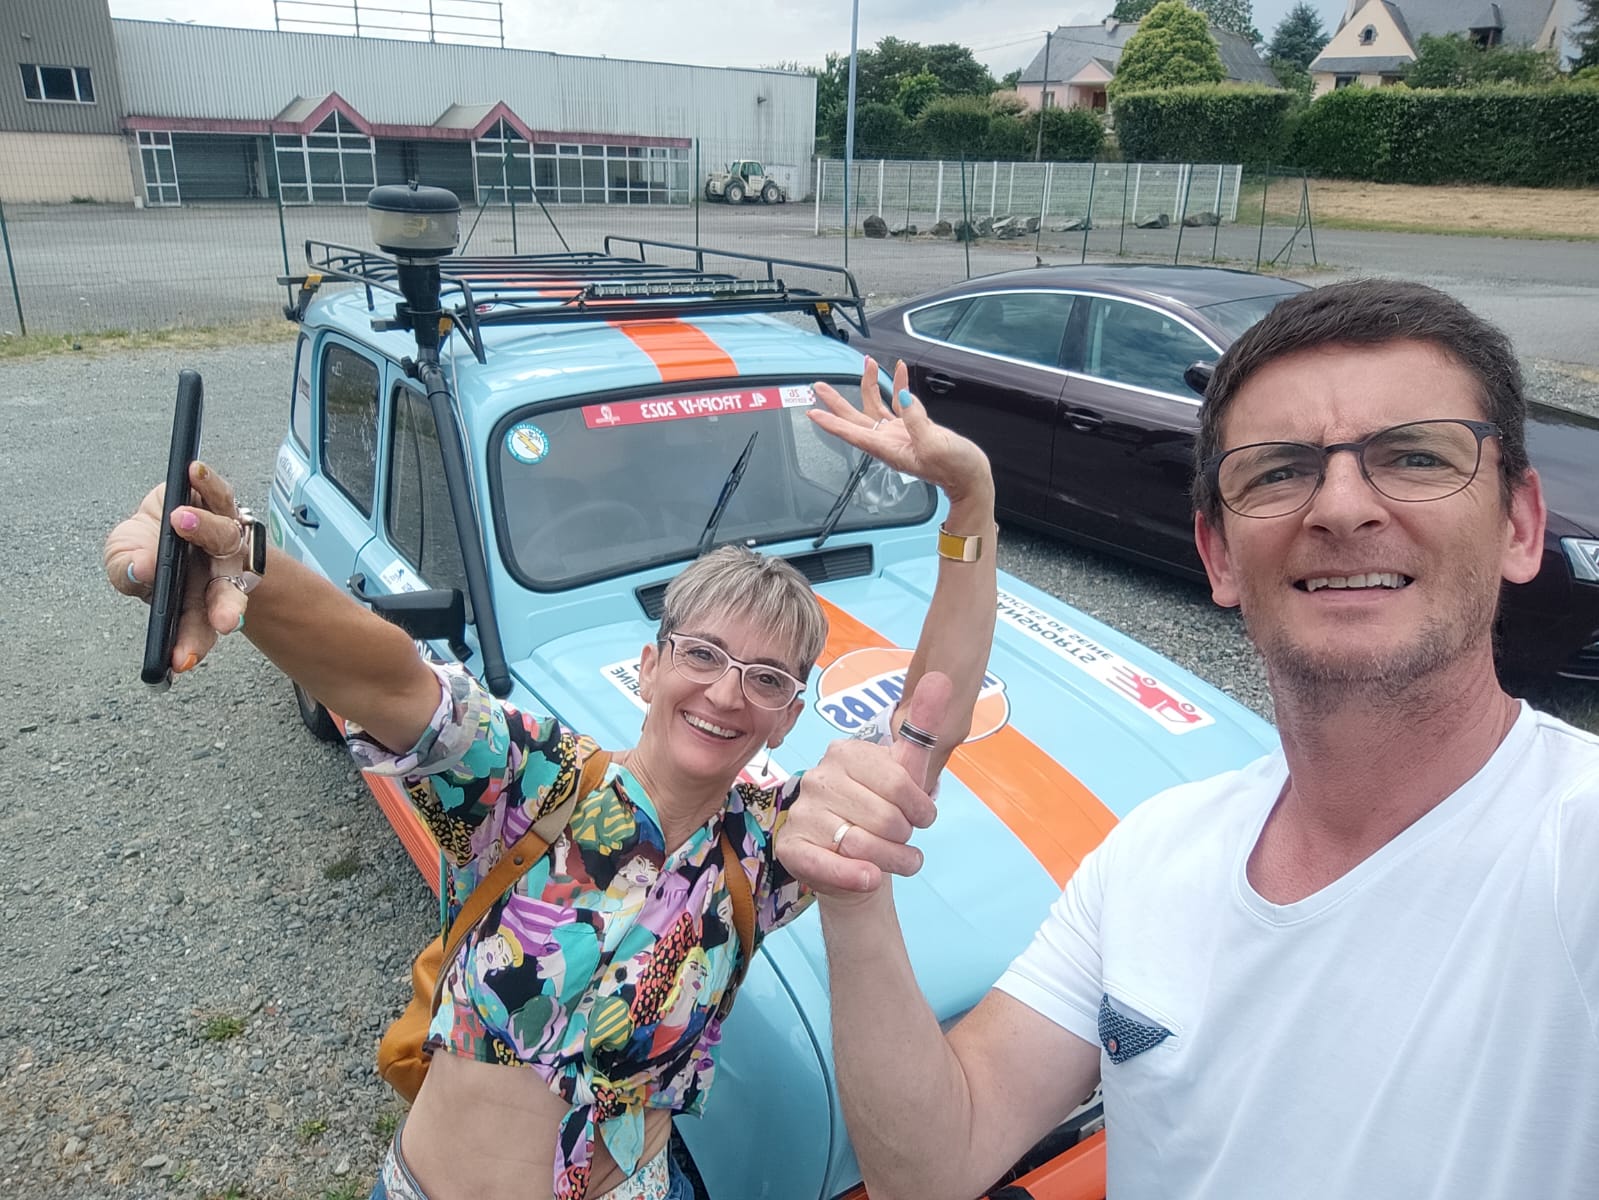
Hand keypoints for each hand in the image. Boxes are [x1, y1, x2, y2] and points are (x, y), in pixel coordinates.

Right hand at [104, 461, 256, 675]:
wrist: (167, 513)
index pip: (198, 627)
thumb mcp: (123, 565)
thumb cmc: (146, 550)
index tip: (181, 661)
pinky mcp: (220, 502)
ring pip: (224, 536)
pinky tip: (194, 470)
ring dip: (204, 529)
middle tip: (223, 621)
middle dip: (224, 609)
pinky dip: (207, 481)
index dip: (192, 644)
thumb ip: (125, 573)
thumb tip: (140, 570)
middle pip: (226, 593)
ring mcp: (224, 536)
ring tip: (178, 519)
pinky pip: (218, 492)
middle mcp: (217, 571)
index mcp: (195, 598)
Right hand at [776, 673, 950, 896]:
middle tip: (905, 840)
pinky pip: (827, 864)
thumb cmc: (881, 809)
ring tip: (900, 861)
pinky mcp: (790, 846)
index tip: (923, 817)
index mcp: (845, 753)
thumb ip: (922, 726)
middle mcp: (818, 778)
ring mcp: (801, 812)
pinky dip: (854, 877)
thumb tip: (940, 677)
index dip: (920, 808)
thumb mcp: (905, 770)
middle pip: (884, 818)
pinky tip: (870, 879)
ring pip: (862, 845)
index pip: (898, 783)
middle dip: (906, 838)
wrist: (854, 859)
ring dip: (893, 862)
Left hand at [810, 357, 991, 503]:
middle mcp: (889, 441)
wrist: (971, 477)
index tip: (814, 413)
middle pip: (856, 418)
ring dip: (870, 384)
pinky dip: (899, 385)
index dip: (832, 423)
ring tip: (867, 363)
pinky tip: (899, 370)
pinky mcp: (914, 426)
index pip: (853, 433)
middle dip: (837, 401)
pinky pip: (900, 402)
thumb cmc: (955, 469)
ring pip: (876, 406)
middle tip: (819, 386)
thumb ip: (916, 419)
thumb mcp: (935, 445)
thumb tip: (902, 397)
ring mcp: (900, 433)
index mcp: (889, 449)